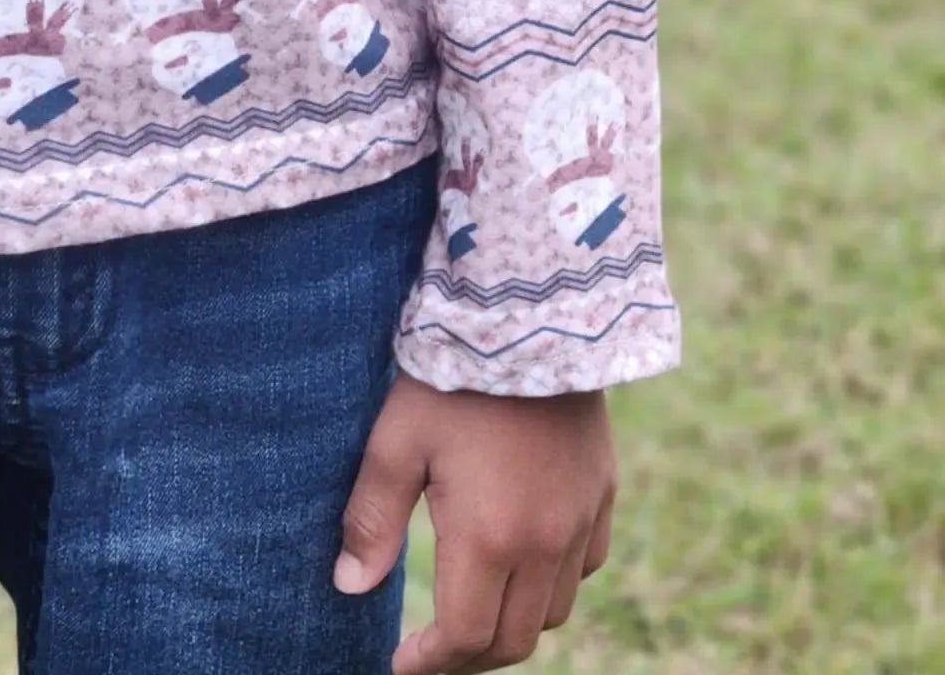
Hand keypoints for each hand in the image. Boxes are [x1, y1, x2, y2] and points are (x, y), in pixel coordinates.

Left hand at [334, 368, 616, 672]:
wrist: (533, 312)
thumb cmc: (454, 377)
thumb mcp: (398, 441)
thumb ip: (372, 518)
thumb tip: (349, 586)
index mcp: (489, 537)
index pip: (464, 637)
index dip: (429, 662)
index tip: (401, 663)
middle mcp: (545, 541)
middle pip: (512, 639)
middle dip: (468, 657)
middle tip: (432, 650)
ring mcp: (581, 517)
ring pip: (553, 609)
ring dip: (512, 622)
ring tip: (474, 608)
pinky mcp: (603, 490)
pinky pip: (586, 564)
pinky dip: (554, 581)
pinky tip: (524, 559)